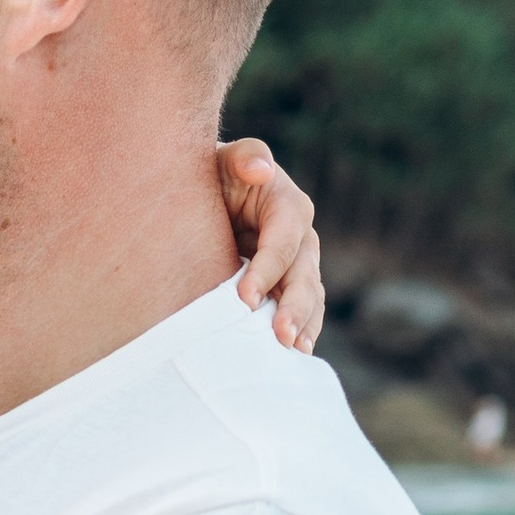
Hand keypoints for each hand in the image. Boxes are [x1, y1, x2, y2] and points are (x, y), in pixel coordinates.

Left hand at [217, 138, 323, 350]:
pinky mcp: (286, 289)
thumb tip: (261, 168)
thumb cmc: (212, 175)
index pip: (284, 242)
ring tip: (292, 352)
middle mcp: (300, 239)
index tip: (244, 299)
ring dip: (303, 327)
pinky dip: (300, 334)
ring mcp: (297, 267)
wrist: (206, 198)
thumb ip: (245, 157)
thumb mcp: (225, 158)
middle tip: (280, 337)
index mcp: (289, 207)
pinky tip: (293, 358)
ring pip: (309, 299)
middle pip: (304, 276)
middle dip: (294, 308)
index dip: (267, 270)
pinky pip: (302, 313)